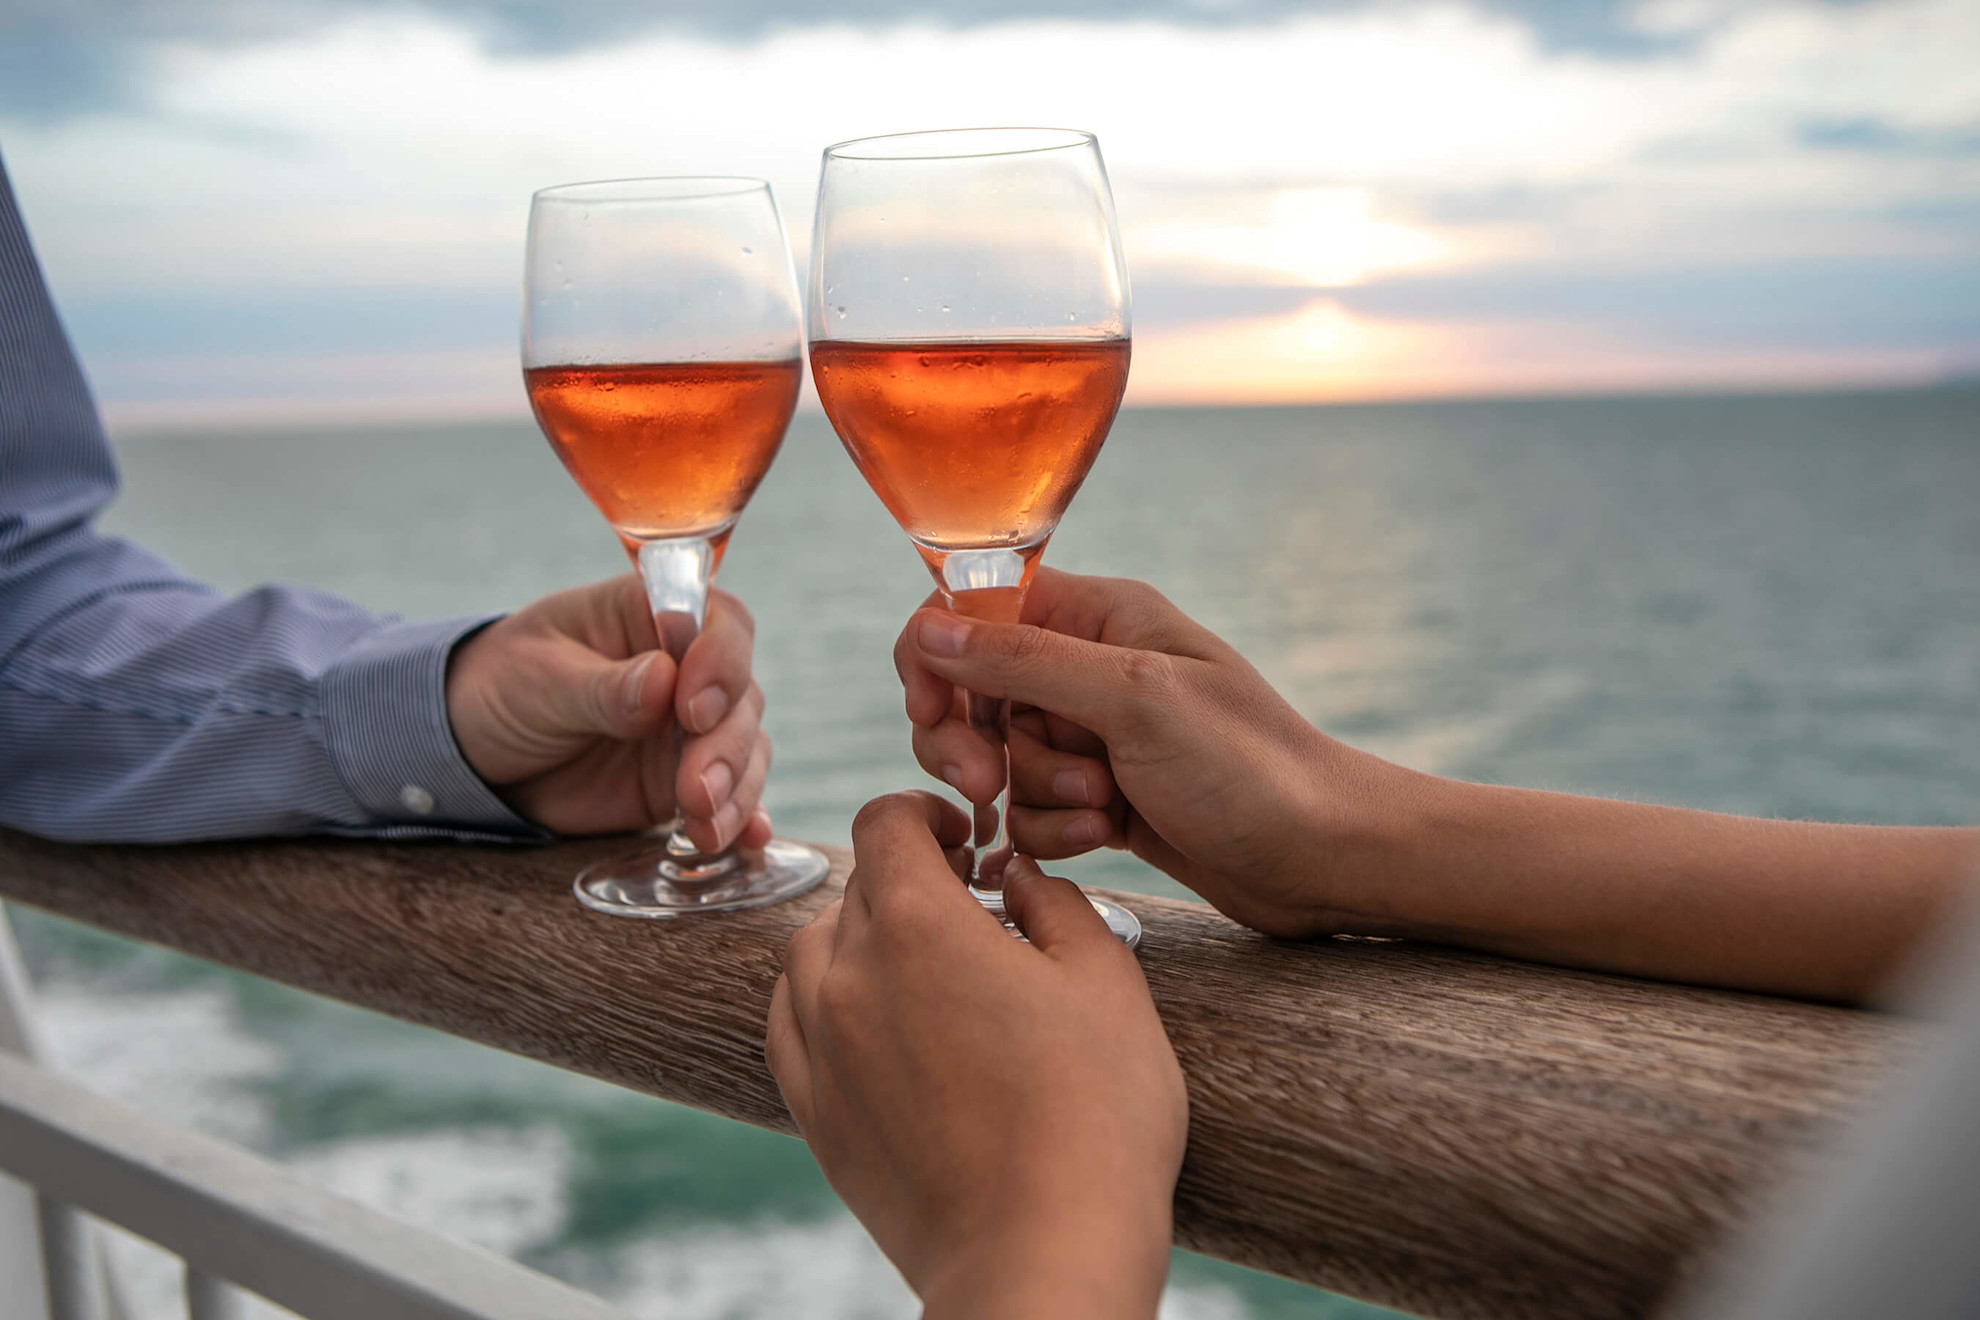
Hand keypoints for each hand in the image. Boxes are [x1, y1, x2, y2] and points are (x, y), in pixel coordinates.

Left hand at [446, 574, 774, 848]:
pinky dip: (742, 819)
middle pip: (741, 698)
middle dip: (726, 747)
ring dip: (736, 790)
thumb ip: (601, 687)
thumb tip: (663, 681)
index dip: (723, 661)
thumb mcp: (538, 678)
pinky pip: (729, 798)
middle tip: (696, 789)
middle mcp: (686, 670)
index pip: (719, 624)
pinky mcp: (683, 782)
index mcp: (651, 616)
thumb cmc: (503, 685)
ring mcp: (688, 730)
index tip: (694, 708)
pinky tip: (748, 841)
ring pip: (744, 751)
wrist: (473, 750)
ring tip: (707, 829)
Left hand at [767, 792, 1185, 1318]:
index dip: (924, 814)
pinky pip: (789, 1028)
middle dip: (907, 881)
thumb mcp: (1108, 983)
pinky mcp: (816, 1116)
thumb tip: (1017, 877)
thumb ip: (1057, 905)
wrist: (1042, 1252)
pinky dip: (821, 1004)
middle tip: (968, 912)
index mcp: (920, 925)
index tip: (965, 842)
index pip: (884, 822)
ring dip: (857, 940)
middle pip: (854, 889)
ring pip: (809, 954)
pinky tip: (872, 1022)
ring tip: (921, 969)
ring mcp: (822, 1050)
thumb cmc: (1094, 1116)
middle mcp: (850, 976)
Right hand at [896, 569, 1417, 938]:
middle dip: (974, 743)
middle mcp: (1090, 667)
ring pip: (1001, 759)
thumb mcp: (1133, 701)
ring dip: (1035, 793)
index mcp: (1099, 617)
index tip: (935, 714)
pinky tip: (1107, 837)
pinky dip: (1055, 830)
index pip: (975, 609)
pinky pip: (1032, 809)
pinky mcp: (1102, 797)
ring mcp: (1096, 735)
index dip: (937, 658)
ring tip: (1102, 805)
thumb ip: (1024, 661)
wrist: (1322, 857)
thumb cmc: (1249, 768)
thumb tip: (928, 626)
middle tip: (986, 782)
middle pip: (973, 691)